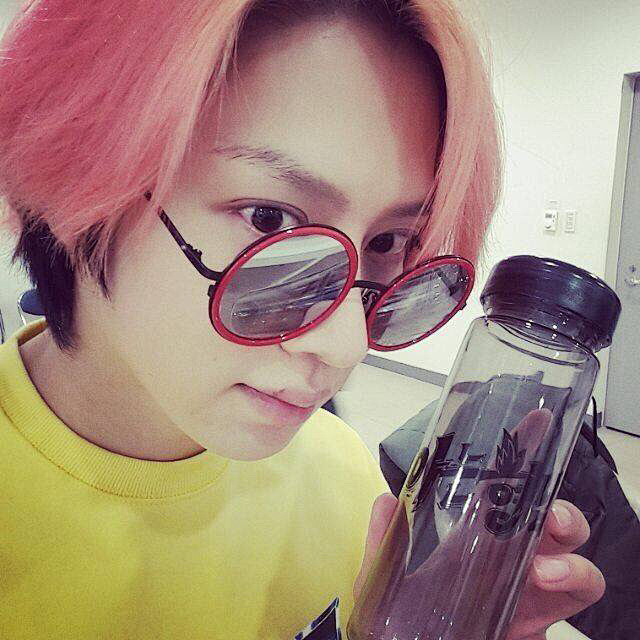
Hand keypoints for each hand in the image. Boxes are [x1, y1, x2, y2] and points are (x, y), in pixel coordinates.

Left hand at [354, 411, 604, 638]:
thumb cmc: (407, 615)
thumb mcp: (386, 575)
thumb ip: (385, 539)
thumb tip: (387, 502)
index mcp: (478, 540)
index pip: (505, 494)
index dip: (523, 460)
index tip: (535, 425)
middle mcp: (510, 560)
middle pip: (553, 524)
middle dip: (562, 512)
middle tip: (548, 514)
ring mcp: (529, 594)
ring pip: (577, 563)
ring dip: (572, 557)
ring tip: (543, 569)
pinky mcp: (539, 622)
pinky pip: (573, 605)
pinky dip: (571, 586)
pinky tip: (544, 585)